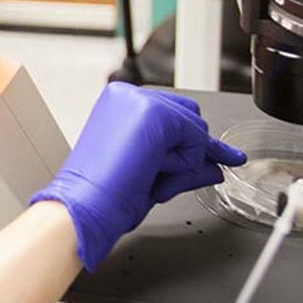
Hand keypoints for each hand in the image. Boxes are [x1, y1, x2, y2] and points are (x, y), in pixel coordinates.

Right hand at [31, 83, 246, 270]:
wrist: (85, 206)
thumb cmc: (105, 196)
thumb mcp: (152, 176)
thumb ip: (184, 165)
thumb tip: (214, 168)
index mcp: (118, 105)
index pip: (173, 115)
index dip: (189, 143)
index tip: (216, 158)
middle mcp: (129, 96)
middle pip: (189, 117)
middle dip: (189, 151)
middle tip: (165, 177)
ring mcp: (141, 100)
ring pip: (195, 128)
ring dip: (182, 160)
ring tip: (146, 175)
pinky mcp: (155, 112)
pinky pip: (197, 139)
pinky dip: (184, 163)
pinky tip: (152, 170)